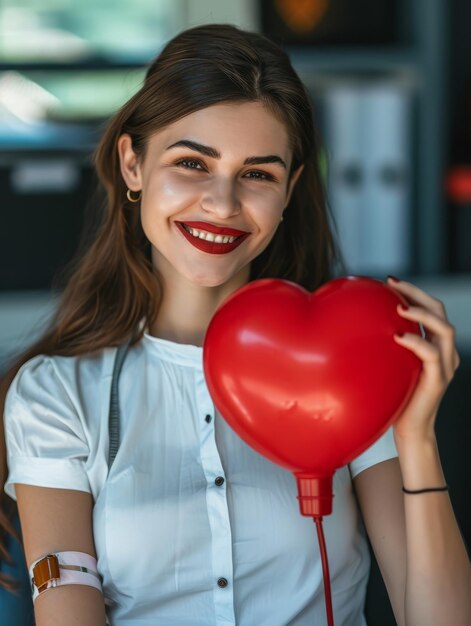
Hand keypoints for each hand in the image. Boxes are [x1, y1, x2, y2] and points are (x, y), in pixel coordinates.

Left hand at [386, 276, 460, 440]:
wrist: (408, 431)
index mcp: (435, 345)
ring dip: (422, 314)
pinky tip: (397, 336)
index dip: (414, 291)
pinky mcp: (438, 380)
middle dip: (418, 293)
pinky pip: (432, 354)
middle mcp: (446, 352)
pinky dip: (416, 342)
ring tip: (398, 306)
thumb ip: (384, 346)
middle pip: (440, 311)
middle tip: (393, 284)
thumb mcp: (389, 364)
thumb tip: (353, 326)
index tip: (390, 281)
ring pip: (444, 329)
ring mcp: (445, 366)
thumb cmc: (393, 397)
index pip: (432, 309)